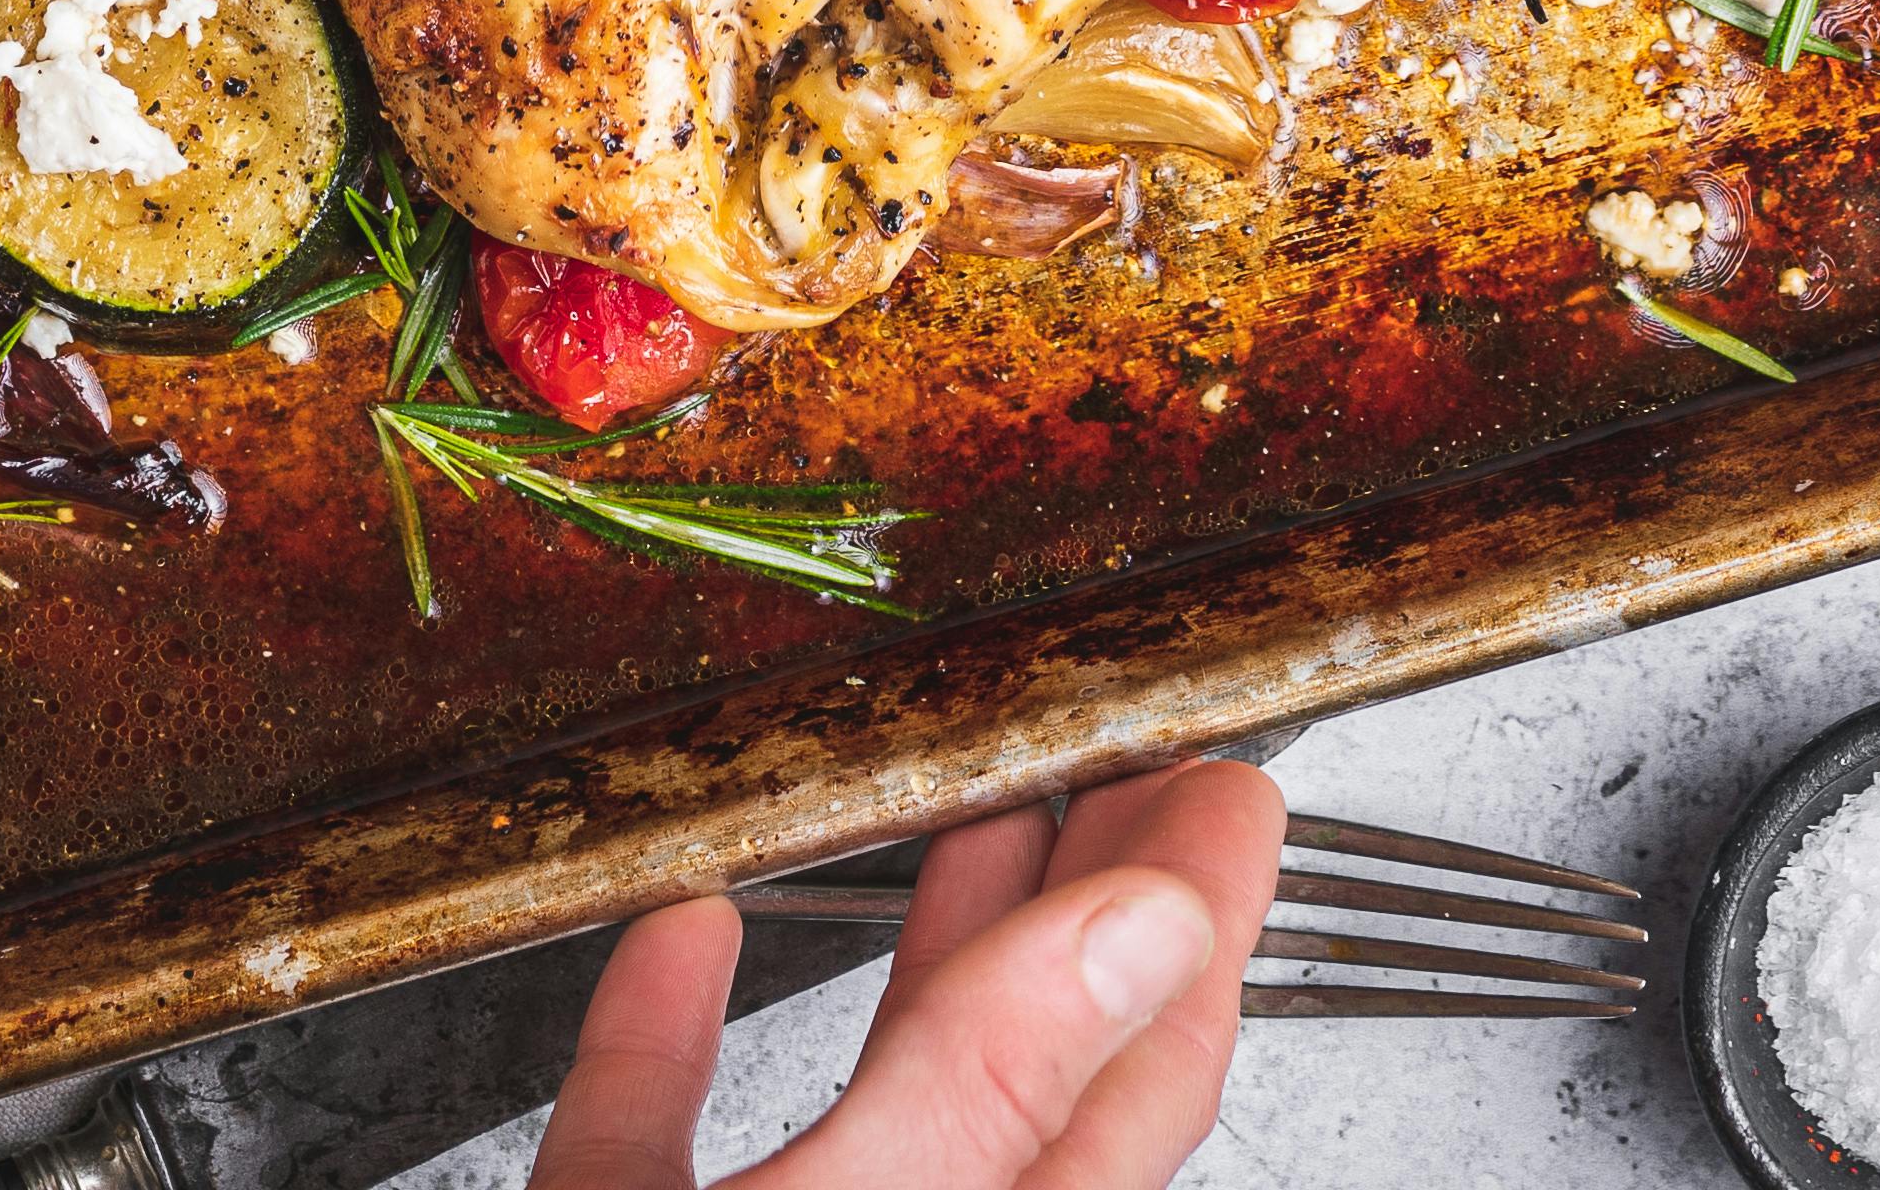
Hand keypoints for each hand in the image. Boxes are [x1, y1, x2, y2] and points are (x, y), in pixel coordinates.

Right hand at [545, 764, 1283, 1189]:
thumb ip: (984, 1083)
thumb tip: (1139, 931)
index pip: (1143, 1079)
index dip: (1196, 920)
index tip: (1225, 785)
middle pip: (1028, 1062)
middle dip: (1084, 894)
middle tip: (1125, 750)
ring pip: (865, 1087)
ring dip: (910, 938)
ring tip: (964, 799)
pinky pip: (654, 1128)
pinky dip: (663, 1026)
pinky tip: (679, 927)